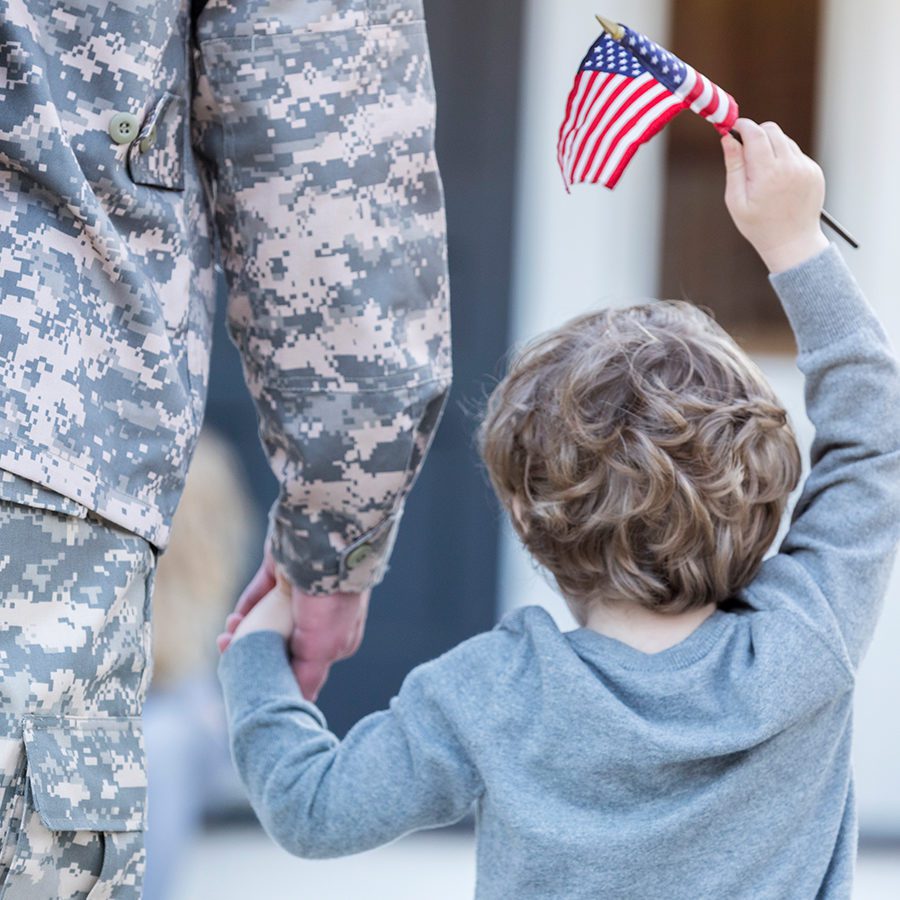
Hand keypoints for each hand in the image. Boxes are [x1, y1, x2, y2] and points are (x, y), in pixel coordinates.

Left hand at [217, 540, 370, 700]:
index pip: (303, 665)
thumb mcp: (321, 649)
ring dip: (245, 631)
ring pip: (266, 620)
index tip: (252, 683)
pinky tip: (232, 621)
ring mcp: (300, 594)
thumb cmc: (328, 601)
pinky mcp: (282, 572)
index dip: (275, 675)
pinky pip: (258, 595)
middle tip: (231, 658)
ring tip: (227, 638)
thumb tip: (301, 704)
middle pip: (281, 642)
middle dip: (256, 652)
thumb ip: (309, 677)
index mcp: (335, 639)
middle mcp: (319, 618)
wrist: (322, 545)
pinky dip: (245, 609)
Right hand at [721, 118, 828, 273]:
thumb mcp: (736, 200)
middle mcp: (790, 166)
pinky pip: (796, 154)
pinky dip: (784, 159)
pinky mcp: (814, 171)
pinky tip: (778, 182)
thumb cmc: (758, 225)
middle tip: (745, 148)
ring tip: (762, 173)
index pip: (755, 134)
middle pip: (772, 130)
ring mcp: (805, 167)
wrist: (792, 242)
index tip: (734, 128)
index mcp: (767, 174)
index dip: (743, 126)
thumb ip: (733, 166)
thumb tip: (727, 138)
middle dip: (756, 133)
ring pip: (785, 140)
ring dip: (770, 147)